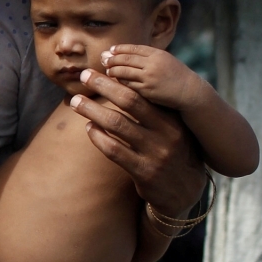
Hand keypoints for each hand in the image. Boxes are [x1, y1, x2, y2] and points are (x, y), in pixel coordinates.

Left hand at [70, 68, 205, 216]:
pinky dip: (97, 137)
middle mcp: (167, 133)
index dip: (120, 79)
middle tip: (84, 76)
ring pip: (117, 124)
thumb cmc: (173, 153)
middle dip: (104, 86)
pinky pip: (114, 150)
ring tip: (76, 102)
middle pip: (129, 101)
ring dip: (92, 110)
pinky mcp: (144, 172)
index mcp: (173, 118)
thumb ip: (155, 111)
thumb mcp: (173, 129)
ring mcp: (155, 153)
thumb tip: (124, 84)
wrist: (186, 192)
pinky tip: (89, 128)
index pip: (143, 92)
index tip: (102, 69)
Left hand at [101, 45, 205, 110]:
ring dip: (113, 70)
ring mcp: (150, 77)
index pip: (134, 48)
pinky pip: (129, 84)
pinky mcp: (147, 90)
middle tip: (102, 59)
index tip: (110, 50)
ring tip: (107, 70)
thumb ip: (149, 57)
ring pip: (125, 71)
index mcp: (158, 54)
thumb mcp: (165, 61)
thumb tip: (129, 54)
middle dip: (112, 58)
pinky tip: (115, 82)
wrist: (190, 92)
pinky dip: (120, 82)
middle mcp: (153, 63)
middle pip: (126, 58)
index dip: (120, 49)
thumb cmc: (176, 76)